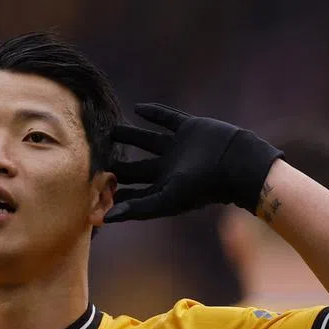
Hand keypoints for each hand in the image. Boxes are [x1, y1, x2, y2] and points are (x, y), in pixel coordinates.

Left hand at [105, 104, 281, 221]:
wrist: (237, 163)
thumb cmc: (203, 187)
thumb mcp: (167, 199)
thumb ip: (137, 209)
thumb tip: (104, 219)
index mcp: (162, 187)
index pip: (133, 189)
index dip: (114, 188)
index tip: (92, 185)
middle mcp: (168, 168)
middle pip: (137, 165)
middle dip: (119, 162)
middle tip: (94, 155)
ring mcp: (178, 147)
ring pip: (148, 140)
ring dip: (130, 135)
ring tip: (111, 129)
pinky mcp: (189, 128)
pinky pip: (167, 119)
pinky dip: (154, 113)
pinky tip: (138, 109)